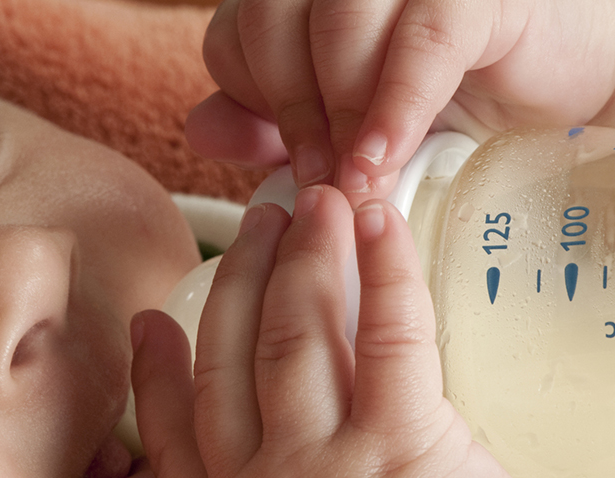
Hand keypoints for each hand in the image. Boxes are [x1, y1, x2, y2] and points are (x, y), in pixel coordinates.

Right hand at [131, 186, 561, 477]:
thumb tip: (284, 460)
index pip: (173, 433)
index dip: (155, 371)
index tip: (150, 323)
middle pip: (230, 358)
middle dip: (237, 281)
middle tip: (252, 227)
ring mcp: (323, 461)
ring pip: (293, 334)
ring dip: (300, 259)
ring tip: (309, 207)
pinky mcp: (401, 445)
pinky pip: (386, 337)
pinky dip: (380, 272)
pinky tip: (373, 225)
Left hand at [186, 0, 614, 203]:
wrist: (552, 99)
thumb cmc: (442, 109)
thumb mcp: (342, 128)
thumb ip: (270, 128)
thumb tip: (202, 130)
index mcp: (305, 6)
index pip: (235, 36)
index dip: (255, 107)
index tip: (292, 174)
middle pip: (271, 19)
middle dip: (291, 110)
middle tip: (323, 183)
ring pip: (336, 21)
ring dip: (340, 110)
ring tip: (358, 178)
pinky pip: (420, 39)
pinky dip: (395, 105)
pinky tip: (385, 157)